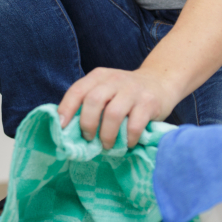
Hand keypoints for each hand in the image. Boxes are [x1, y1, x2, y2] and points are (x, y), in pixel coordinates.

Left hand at [57, 67, 178, 148]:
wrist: (160, 81)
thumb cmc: (125, 92)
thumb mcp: (106, 89)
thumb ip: (89, 101)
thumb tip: (67, 128)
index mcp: (99, 76)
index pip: (77, 90)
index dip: (66, 109)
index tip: (62, 128)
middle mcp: (114, 80)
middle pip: (93, 101)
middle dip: (87, 125)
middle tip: (89, 139)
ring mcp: (133, 90)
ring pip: (113, 114)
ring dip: (106, 135)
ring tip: (107, 145)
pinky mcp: (149, 103)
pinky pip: (134, 125)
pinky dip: (128, 139)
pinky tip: (128, 143)